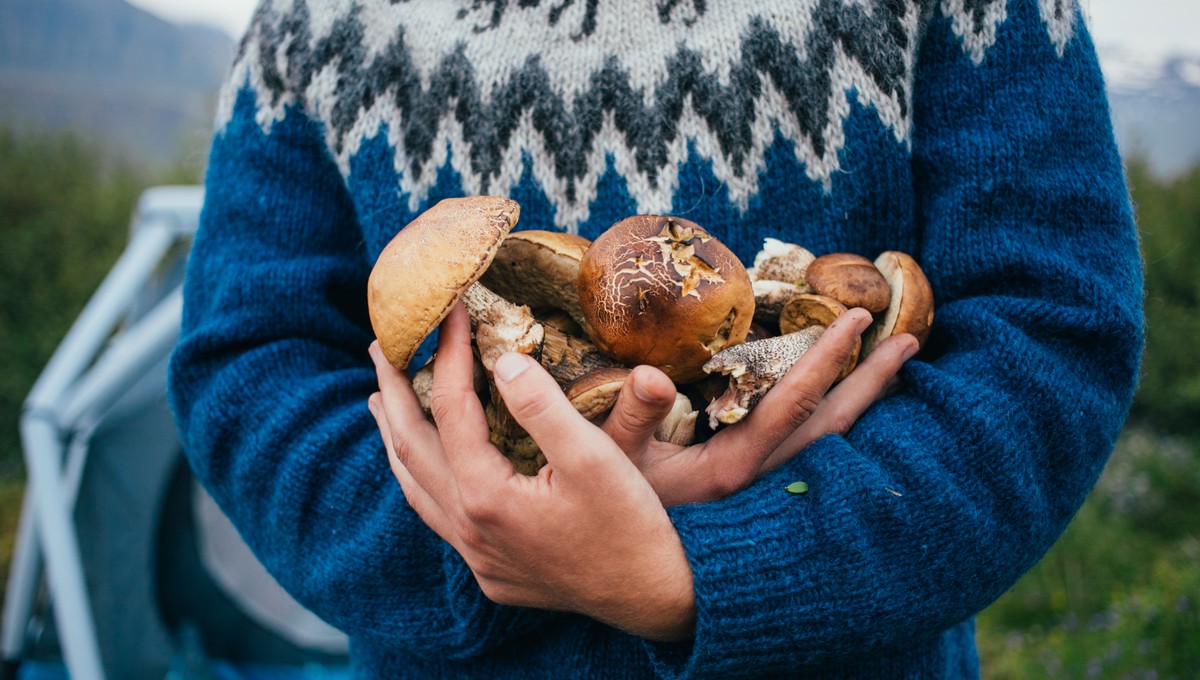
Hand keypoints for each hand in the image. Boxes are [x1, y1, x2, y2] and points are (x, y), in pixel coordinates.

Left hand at [368, 305, 695, 640]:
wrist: (653, 599)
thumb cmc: (631, 525)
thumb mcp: (595, 457)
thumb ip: (542, 405)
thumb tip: (500, 358)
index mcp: (486, 496)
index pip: (451, 408)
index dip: (448, 353)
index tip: (451, 312)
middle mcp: (468, 528)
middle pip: (411, 446)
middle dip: (394, 391)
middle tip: (380, 346)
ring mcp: (475, 555)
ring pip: (415, 486)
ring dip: (396, 437)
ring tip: (381, 400)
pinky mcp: (490, 570)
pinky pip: (437, 514)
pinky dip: (421, 476)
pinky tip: (427, 465)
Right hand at [601, 310, 918, 506]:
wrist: (624, 573)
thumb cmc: (607, 508)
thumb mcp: (607, 460)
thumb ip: (631, 416)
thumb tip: (652, 374)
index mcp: (731, 467)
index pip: (792, 401)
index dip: (826, 357)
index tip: (857, 317)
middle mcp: (759, 482)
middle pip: (831, 426)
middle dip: (870, 381)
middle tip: (909, 339)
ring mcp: (763, 493)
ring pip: (830, 446)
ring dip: (863, 406)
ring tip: (894, 372)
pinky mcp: (758, 499)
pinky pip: (814, 458)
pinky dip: (839, 430)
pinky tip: (849, 415)